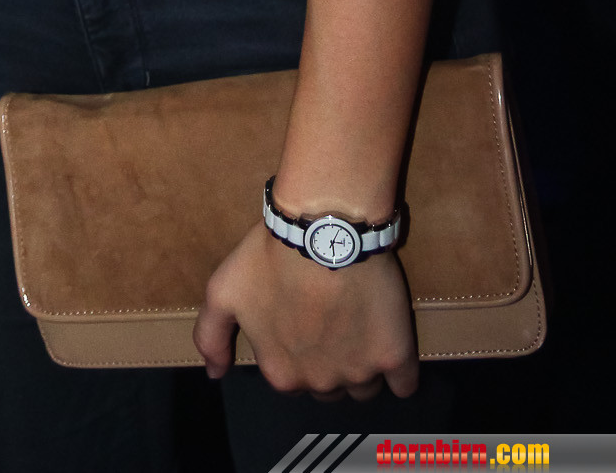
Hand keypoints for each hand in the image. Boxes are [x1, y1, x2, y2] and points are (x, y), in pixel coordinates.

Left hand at [194, 219, 417, 402]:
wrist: (322, 228)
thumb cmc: (270, 256)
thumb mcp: (222, 290)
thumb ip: (211, 336)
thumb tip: (214, 374)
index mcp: (281, 372)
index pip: (291, 378)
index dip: (295, 349)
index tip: (301, 318)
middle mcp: (320, 383)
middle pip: (328, 385)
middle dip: (327, 361)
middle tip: (329, 319)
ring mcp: (360, 373)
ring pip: (363, 386)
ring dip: (361, 367)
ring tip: (358, 325)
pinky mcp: (395, 356)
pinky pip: (404, 383)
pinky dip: (400, 373)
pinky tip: (390, 348)